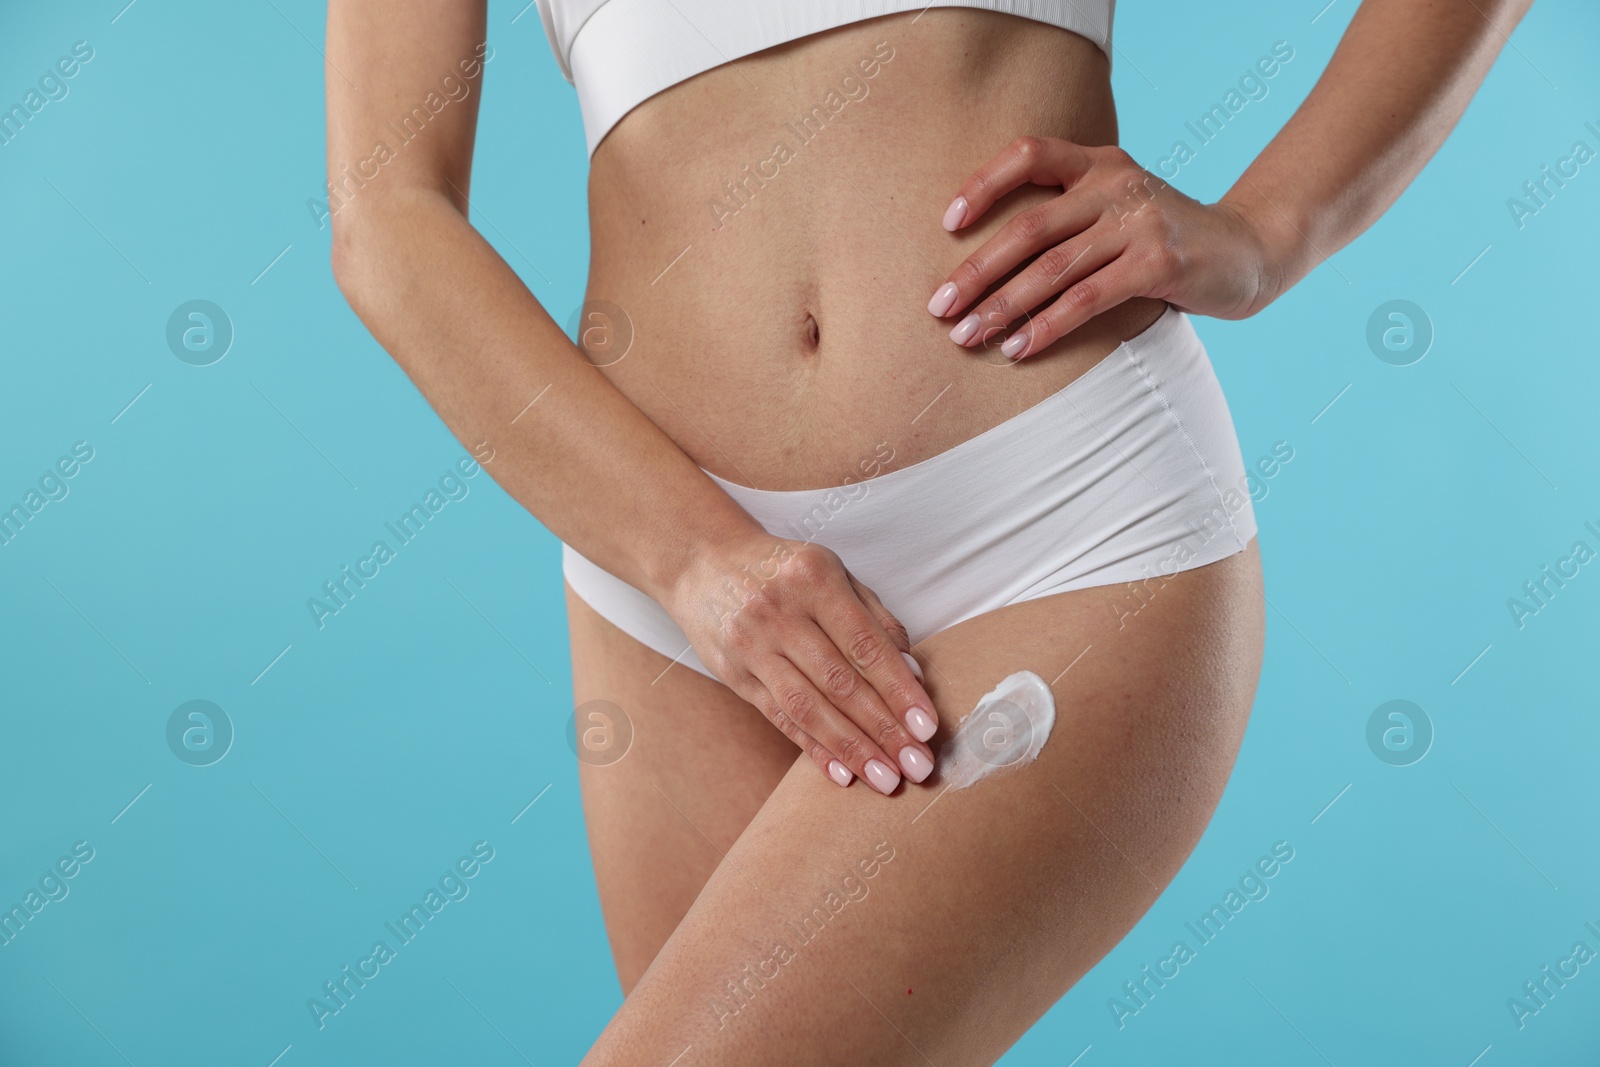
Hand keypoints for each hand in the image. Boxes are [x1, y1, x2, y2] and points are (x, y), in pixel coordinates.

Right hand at [664, 532, 938, 795]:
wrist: (702, 560)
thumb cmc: (781, 569)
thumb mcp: (832, 572)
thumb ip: (874, 617)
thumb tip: (913, 672)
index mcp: (815, 580)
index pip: (866, 646)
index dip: (900, 690)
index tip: (927, 727)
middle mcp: (780, 612)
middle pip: (840, 682)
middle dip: (883, 730)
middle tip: (916, 766)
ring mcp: (752, 645)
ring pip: (808, 707)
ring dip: (851, 748)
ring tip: (884, 778)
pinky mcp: (734, 674)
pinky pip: (779, 717)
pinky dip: (812, 748)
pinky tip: (840, 773)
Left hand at [926, 136, 1292, 358]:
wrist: (1250, 251)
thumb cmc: (1165, 240)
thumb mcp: (1118, 210)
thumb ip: (1069, 218)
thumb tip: (986, 266)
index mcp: (1099, 162)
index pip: (1028, 154)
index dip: (982, 184)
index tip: (946, 223)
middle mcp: (1116, 183)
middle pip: (1028, 226)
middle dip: (976, 271)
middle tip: (939, 307)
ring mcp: (1139, 222)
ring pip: (1051, 269)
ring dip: (1002, 307)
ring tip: (968, 337)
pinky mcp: (1159, 264)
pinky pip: (1086, 299)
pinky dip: (1046, 326)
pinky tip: (1018, 348)